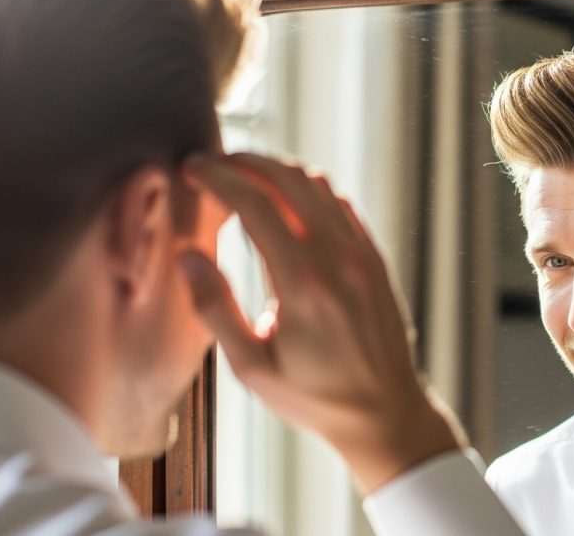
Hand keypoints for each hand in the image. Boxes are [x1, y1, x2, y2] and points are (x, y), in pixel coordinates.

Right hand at [178, 152, 459, 491]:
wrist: (384, 411)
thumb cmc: (314, 396)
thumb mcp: (252, 368)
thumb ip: (214, 310)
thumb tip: (188, 256)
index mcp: (303, 284)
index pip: (254, 204)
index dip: (219, 178)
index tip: (193, 167)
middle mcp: (338, 259)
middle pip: (287, 180)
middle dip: (245, 162)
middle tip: (214, 165)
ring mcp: (362, 255)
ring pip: (318, 185)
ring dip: (278, 171)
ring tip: (243, 176)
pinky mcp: (374, 258)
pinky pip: (341, 204)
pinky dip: (309, 189)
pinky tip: (286, 199)